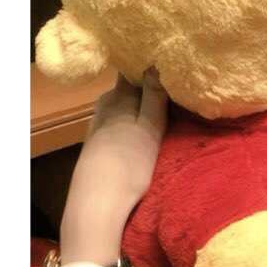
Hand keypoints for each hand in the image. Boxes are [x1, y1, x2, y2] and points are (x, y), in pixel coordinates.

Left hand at [60, 72, 166, 263]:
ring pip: (121, 104)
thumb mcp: (150, 128)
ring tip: (159, 107)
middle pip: (126, 87)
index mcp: (118, 97)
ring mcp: (98, 125)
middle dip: (145, 84)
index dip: (149, 65)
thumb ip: (154, 95)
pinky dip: (128, 119)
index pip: (133, 70)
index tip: (170, 65)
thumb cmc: (130, 165)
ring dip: (137, 104)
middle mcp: (105, 105)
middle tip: (170, 86)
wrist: (96, 204)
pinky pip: (115, 120)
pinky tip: (138, 128)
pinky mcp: (96, 144)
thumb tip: (157, 61)